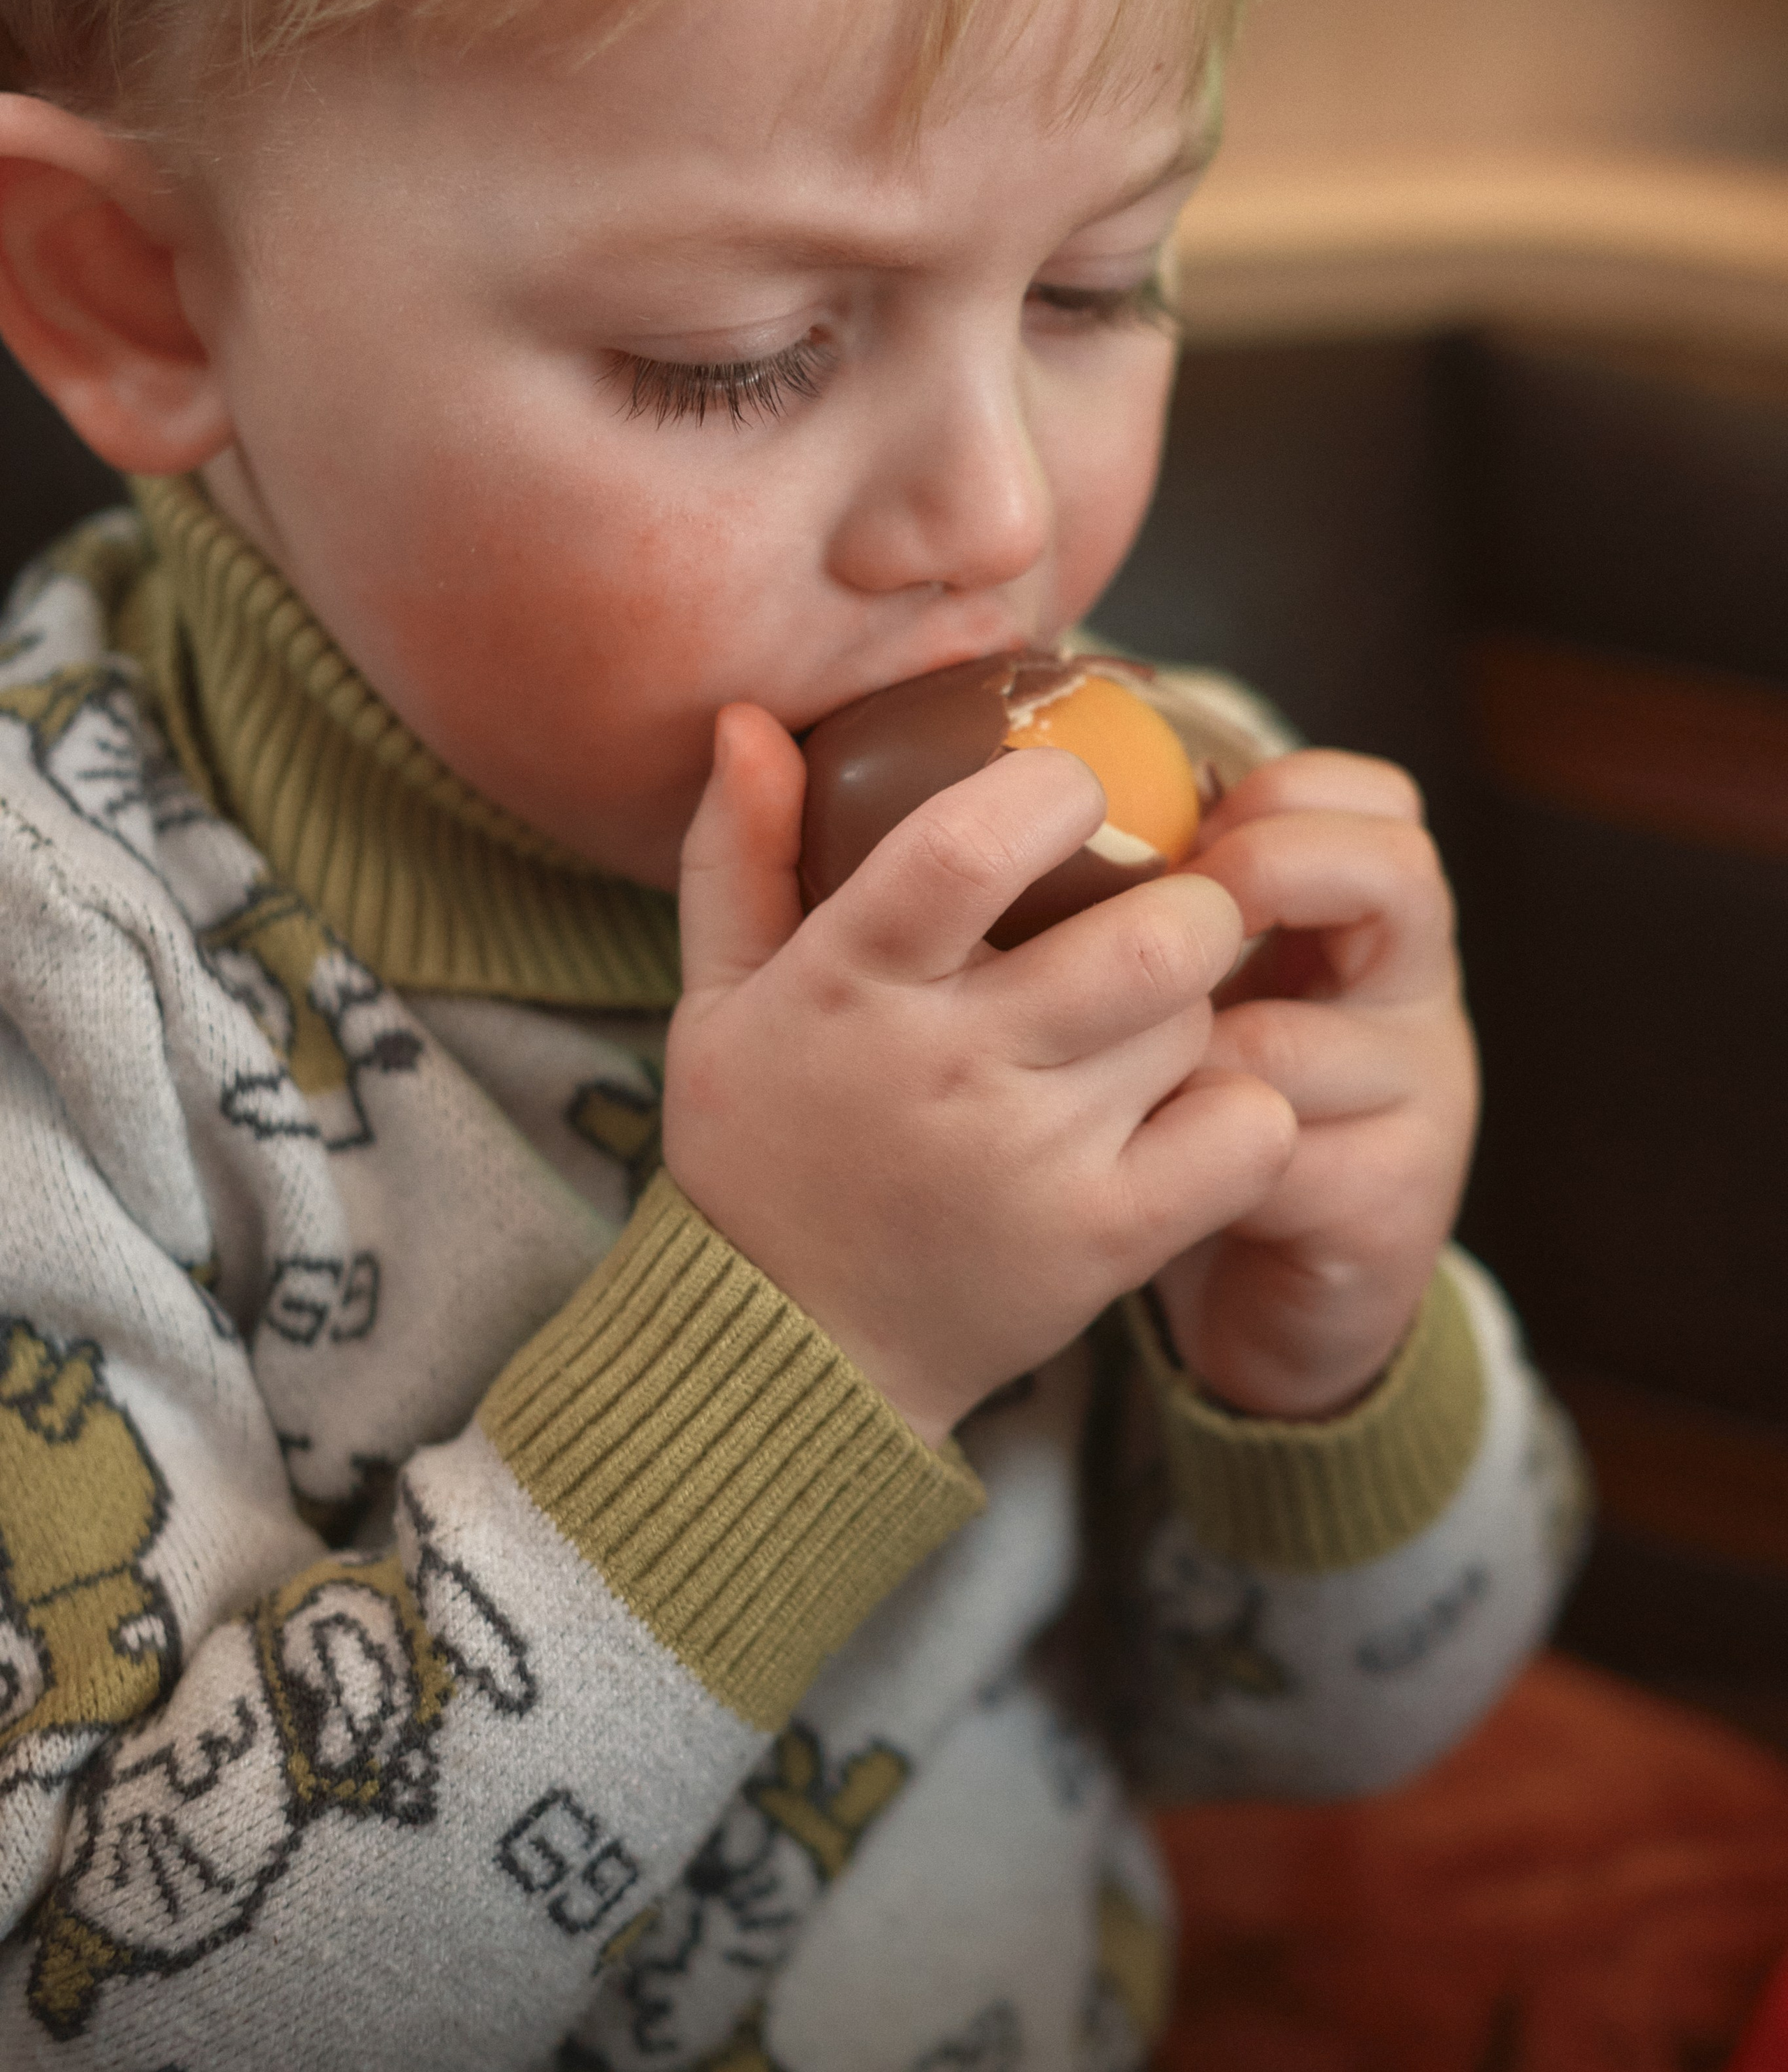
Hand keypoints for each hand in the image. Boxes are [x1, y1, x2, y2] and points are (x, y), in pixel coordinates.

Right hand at [664, 704, 1296, 1446]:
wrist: (790, 1351)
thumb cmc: (764, 1150)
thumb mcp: (718, 1000)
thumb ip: (738, 854)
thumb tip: (750, 720)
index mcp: (850, 984)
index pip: (971, 847)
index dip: (1054, 790)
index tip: (1072, 791)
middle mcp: (948, 1066)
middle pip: (1150, 935)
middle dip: (1183, 904)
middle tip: (1159, 915)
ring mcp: (1034, 1160)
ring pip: (1199, 1022)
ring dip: (1195, 1006)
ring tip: (1145, 1023)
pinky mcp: (1103, 1241)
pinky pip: (1244, 1132)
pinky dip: (1243, 1109)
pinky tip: (1188, 1109)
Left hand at [1151, 751, 1478, 1419]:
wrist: (1266, 1306)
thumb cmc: (1195, 1116)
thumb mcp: (1196, 993)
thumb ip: (1159, 906)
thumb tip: (1027, 803)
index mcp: (1369, 922)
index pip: (1374, 799)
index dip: (1280, 790)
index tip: (1183, 826)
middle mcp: (1414, 996)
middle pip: (1393, 873)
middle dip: (1259, 874)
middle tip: (1160, 920)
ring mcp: (1421, 1101)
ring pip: (1291, 1037)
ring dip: (1174, 1050)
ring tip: (1097, 1072)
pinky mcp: (1392, 1206)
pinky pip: (1272, 1156)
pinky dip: (1182, 1156)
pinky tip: (1132, 1165)